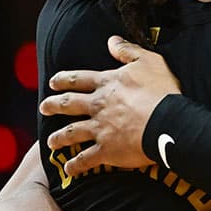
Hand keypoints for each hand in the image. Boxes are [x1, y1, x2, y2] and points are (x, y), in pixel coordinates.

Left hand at [40, 35, 179, 175]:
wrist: (167, 122)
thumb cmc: (162, 91)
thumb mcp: (148, 61)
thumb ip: (128, 51)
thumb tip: (111, 40)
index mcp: (107, 84)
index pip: (79, 79)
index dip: (64, 79)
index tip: (53, 82)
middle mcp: (98, 106)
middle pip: (69, 104)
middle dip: (53, 105)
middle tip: (43, 107)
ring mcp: (100, 129)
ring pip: (72, 133)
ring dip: (59, 138)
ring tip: (51, 142)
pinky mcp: (106, 150)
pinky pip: (86, 159)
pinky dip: (76, 165)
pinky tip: (68, 169)